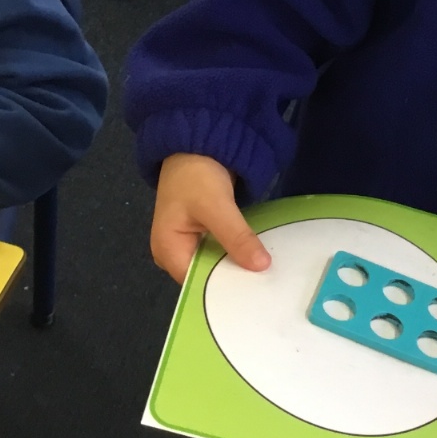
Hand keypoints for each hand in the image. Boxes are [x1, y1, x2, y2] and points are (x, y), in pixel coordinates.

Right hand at [150, 153, 269, 283]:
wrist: (197, 142)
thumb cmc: (196, 175)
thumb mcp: (217, 206)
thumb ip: (236, 237)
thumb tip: (261, 267)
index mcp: (168, 252)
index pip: (197, 284)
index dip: (225, 288)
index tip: (255, 294)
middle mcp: (176, 253)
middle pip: (207, 276)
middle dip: (235, 279)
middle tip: (268, 287)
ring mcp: (191, 242)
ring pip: (218, 264)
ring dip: (239, 266)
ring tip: (269, 278)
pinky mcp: (206, 232)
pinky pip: (223, 250)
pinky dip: (239, 252)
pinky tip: (260, 258)